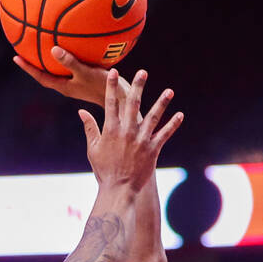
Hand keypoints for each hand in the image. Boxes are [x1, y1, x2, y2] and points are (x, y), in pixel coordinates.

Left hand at [14, 46, 124, 106]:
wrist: (124, 99)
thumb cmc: (104, 87)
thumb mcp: (86, 73)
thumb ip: (70, 62)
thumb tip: (52, 50)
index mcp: (64, 87)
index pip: (41, 77)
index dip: (28, 68)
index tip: (15, 57)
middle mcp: (69, 85)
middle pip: (48, 72)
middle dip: (37, 61)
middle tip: (25, 47)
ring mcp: (79, 82)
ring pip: (61, 68)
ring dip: (53, 58)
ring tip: (46, 42)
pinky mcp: (88, 77)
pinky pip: (75, 63)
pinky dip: (71, 53)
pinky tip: (76, 40)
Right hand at [78, 67, 180, 191]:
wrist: (119, 190)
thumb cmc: (104, 170)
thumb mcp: (93, 149)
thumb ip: (89, 128)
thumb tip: (81, 111)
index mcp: (111, 130)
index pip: (110, 103)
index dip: (112, 86)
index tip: (114, 71)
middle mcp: (127, 132)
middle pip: (132, 104)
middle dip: (138, 86)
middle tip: (142, 72)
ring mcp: (141, 140)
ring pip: (153, 117)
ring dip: (162, 102)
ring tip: (169, 90)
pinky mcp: (153, 150)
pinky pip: (165, 134)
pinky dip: (173, 125)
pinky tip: (180, 115)